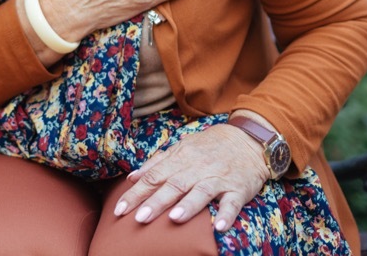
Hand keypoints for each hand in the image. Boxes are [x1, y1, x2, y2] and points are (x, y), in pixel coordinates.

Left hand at [114, 122, 268, 231]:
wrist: (246, 139)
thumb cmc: (208, 148)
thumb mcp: (180, 149)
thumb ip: (156, 164)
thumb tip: (131, 178)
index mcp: (180, 159)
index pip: (153, 177)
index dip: (136, 193)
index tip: (119, 209)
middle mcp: (197, 168)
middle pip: (174, 185)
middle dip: (156, 202)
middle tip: (139, 218)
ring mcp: (218, 178)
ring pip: (201, 192)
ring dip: (188, 206)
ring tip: (174, 219)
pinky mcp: (238, 189)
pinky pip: (232, 202)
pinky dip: (226, 214)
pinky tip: (219, 227)